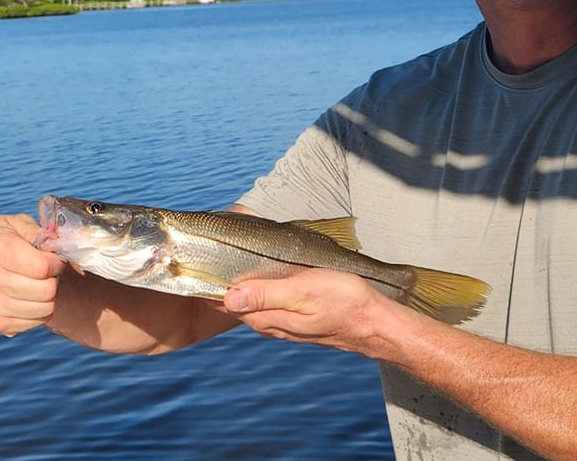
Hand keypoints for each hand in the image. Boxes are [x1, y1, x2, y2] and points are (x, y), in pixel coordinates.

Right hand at [0, 213, 64, 336]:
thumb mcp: (17, 224)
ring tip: (37, 284)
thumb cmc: (2, 240)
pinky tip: (29, 298)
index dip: (56, 263)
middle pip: (45, 290)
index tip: (53, 259)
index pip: (42, 267)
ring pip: (44, 309)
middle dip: (53, 280)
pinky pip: (35, 323)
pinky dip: (39, 312)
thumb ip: (40, 232)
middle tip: (46, 273)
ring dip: (48, 297)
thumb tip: (60, 246)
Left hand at [222, 267, 394, 355]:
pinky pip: (268, 303)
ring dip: (241, 284)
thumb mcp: (302, 292)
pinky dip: (260, 289)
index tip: (201, 261)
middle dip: (222, 281)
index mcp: (267, 318)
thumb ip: (265, 294)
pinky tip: (263, 274)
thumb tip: (229, 298)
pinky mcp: (296, 318)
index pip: (225, 304)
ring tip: (232, 259)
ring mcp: (283, 323)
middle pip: (235, 303)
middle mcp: (270, 324)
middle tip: (212, 252)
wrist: (374, 323)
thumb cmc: (343, 303)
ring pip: (252, 303)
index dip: (211, 284)